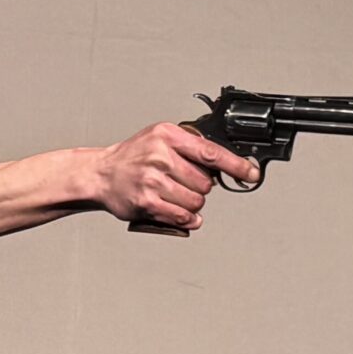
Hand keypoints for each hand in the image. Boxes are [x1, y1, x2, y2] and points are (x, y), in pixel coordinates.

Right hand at [95, 122, 257, 230]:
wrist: (100, 174)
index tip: (252, 174)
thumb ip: (189, 146)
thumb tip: (224, 164)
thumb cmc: (133, 157)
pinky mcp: (146, 202)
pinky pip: (181, 215)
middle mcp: (160, 156)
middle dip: (201, 187)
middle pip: (205, 182)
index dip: (236, 165)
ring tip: (176, 196)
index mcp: (167, 136)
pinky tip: (180, 213)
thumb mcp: (159, 138)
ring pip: (196, 201)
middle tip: (184, 183)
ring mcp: (152, 180)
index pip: (211, 151)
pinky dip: (186, 218)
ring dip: (192, 203)